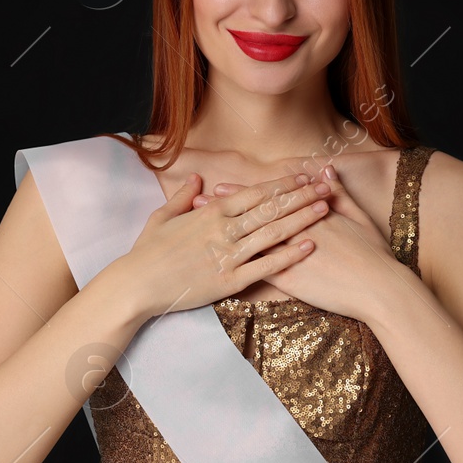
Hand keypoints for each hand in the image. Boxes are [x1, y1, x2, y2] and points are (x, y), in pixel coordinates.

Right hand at [107, 171, 332, 317]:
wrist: (136, 284)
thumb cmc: (147, 251)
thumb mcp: (163, 217)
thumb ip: (183, 196)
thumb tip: (197, 179)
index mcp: (210, 212)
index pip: (254, 193)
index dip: (282, 184)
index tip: (304, 177)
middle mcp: (223, 229)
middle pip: (270, 208)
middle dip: (301, 196)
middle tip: (326, 187)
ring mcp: (228, 254)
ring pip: (273, 233)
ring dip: (301, 219)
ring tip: (325, 209)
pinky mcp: (230, 280)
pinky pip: (266, 266)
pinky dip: (289, 255)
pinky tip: (310, 246)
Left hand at [192, 164, 397, 321]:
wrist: (380, 288)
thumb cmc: (374, 253)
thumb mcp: (359, 217)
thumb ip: (340, 193)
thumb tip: (325, 171)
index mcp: (309, 214)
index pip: (268, 200)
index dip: (241, 193)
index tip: (220, 186)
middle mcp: (295, 231)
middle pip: (252, 218)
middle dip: (223, 211)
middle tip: (198, 203)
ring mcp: (290, 256)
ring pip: (249, 242)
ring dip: (223, 236)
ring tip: (200, 229)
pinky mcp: (290, 281)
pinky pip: (259, 272)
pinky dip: (237, 266)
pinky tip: (217, 265)